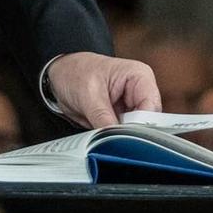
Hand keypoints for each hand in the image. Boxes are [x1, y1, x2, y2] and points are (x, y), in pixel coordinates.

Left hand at [46, 52, 160, 128]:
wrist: (61, 74)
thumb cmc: (75, 72)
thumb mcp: (87, 95)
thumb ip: (103, 118)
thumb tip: (114, 138)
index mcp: (139, 76)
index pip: (151, 108)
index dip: (140, 126)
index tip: (125, 138)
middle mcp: (140, 91)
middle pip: (147, 122)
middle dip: (130, 134)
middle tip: (113, 141)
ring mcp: (131, 106)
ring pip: (136, 131)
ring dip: (121, 137)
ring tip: (105, 137)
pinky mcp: (122, 117)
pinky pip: (124, 134)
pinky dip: (115, 138)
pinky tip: (105, 138)